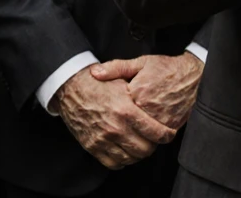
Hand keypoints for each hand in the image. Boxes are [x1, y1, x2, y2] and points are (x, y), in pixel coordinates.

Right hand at [54, 66, 175, 169]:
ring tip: (142, 144)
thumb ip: (141, 88)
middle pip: (144, 149)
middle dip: (153, 145)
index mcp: (126, 110)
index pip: (154, 131)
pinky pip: (112, 163)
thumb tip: (159, 100)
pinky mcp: (92, 147)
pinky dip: (123, 160)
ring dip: (139, 154)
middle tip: (155, 138)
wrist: (71, 89)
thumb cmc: (99, 82)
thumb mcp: (123, 78)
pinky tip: (126, 150)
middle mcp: (115, 128)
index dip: (166, 135)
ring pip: (130, 158)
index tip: (170, 134)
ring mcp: (102, 140)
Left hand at [91, 53, 203, 129]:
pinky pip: (153, 137)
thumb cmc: (166, 68)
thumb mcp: (141, 62)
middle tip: (120, 117)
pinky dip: (149, 135)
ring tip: (133, 124)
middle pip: (125, 122)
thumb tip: (94, 72)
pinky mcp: (169, 127)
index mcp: (136, 91)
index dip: (113, 106)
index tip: (113, 103)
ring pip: (139, 133)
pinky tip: (146, 128)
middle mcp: (147, 107)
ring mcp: (159, 119)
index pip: (115, 107)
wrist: (194, 76)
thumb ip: (116, 68)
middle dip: (122, 121)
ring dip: (134, 131)